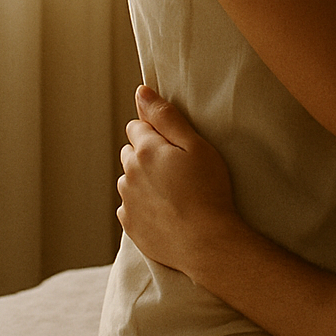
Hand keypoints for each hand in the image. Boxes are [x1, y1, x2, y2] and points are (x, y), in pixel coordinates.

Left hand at [117, 86, 238, 273]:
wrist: (207, 242)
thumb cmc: (209, 190)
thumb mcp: (196, 146)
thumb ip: (166, 116)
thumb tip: (141, 92)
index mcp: (145, 150)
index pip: (136, 126)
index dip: (156, 131)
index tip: (176, 145)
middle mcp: (129, 173)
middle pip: (130, 152)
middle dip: (147, 154)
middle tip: (178, 168)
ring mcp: (127, 200)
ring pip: (129, 179)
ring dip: (143, 180)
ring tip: (173, 191)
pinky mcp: (130, 224)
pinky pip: (130, 205)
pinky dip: (143, 204)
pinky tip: (166, 210)